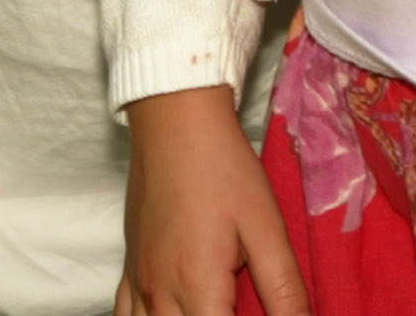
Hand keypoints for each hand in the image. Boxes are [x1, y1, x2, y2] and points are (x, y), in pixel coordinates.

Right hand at [116, 85, 304, 315]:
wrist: (174, 119)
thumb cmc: (224, 169)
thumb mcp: (267, 229)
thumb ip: (285, 291)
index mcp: (198, 287)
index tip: (260, 314)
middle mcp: (160, 293)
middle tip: (240, 309)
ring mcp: (139, 282)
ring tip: (214, 309)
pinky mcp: (130, 267)